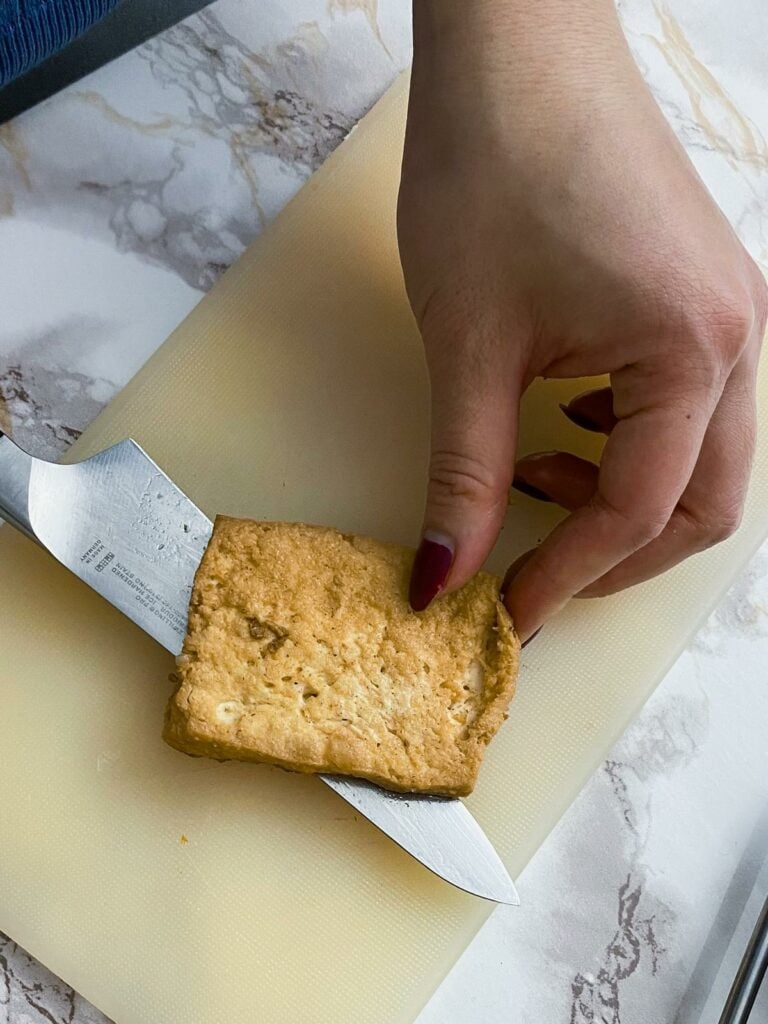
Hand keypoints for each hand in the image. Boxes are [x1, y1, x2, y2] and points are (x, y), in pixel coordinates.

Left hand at [398, 0, 765, 640]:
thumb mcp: (469, 346)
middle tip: (533, 567)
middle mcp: (736, 338)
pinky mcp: (702, 293)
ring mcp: (728, 311)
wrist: (517, 48)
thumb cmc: (490, 172)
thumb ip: (466, 474)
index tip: (501, 609)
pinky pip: (689, 405)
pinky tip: (567, 417)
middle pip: (702, 505)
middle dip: (617, 555)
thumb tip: (446, 575)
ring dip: (626, 496)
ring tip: (535, 470)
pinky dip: (632, 441)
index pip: (636, 512)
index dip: (564, 575)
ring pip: (703, 460)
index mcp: (693, 352)